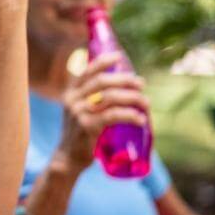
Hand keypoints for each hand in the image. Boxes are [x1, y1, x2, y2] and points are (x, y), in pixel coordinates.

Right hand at [54, 52, 147, 173]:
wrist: (69, 157)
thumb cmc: (81, 134)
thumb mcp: (82, 112)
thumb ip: (94, 100)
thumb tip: (123, 87)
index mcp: (71, 92)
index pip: (87, 71)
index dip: (103, 62)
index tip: (119, 57)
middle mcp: (72, 99)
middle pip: (101, 81)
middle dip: (124, 80)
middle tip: (141, 84)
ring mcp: (78, 112)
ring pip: (109, 97)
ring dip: (132, 97)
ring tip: (146, 103)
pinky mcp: (86, 126)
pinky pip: (112, 116)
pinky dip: (129, 115)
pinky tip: (140, 119)